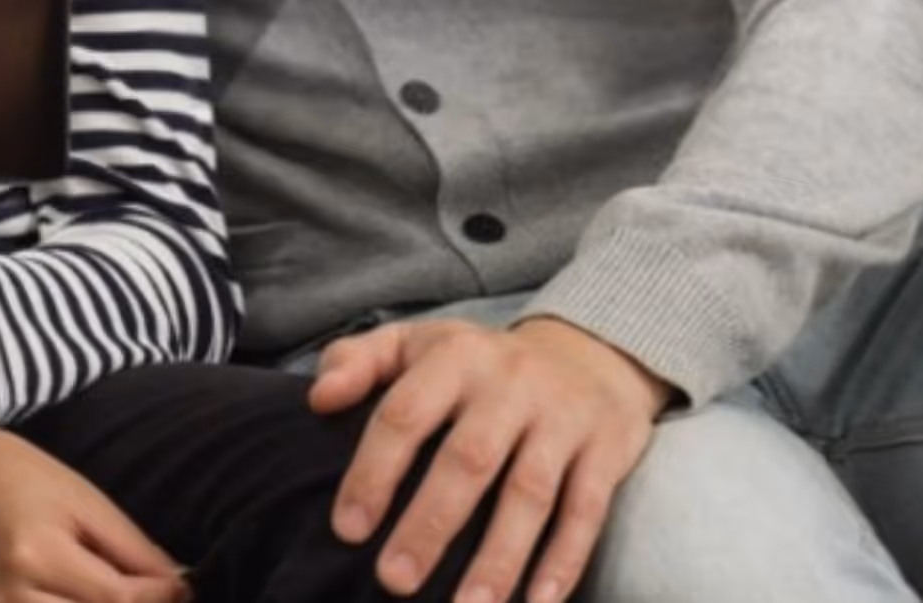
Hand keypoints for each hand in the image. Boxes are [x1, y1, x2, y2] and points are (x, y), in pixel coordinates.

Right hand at [0, 421, 189, 602]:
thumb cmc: (14, 476)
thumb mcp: (81, 498)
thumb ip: (133, 550)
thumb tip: (182, 589)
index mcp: (35, 554)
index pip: (118, 600)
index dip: (161, 598)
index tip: (182, 585)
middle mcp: (7, 598)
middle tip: (153, 593)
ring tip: (117, 595)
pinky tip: (80, 600)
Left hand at [311, 315, 674, 602]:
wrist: (587, 353)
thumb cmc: (478, 364)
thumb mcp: (415, 344)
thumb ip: (357, 362)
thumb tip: (317, 399)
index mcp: (455, 358)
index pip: (405, 414)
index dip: (374, 472)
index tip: (347, 530)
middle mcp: (510, 386)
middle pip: (467, 460)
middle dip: (430, 524)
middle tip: (394, 581)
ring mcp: (562, 419)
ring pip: (529, 494)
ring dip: (499, 558)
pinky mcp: (605, 452)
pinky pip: (586, 512)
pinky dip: (564, 561)